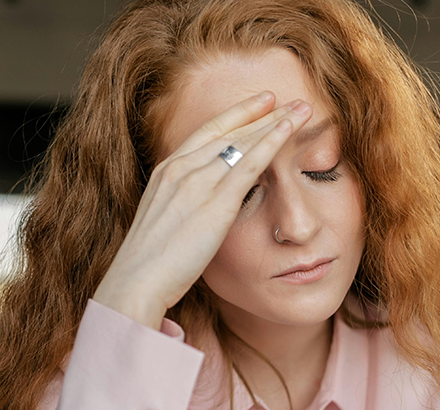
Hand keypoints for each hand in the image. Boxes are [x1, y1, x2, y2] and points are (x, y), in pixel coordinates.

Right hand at [92, 92, 312, 329]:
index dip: (234, 116)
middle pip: (228, 131)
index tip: (257, 105)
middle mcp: (180, 168)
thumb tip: (200, 213)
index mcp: (166, 173)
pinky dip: (272, 142)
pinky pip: (250, 163)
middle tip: (286, 100)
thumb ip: (183, 210)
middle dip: (260, 113)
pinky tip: (290, 130)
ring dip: (275, 123)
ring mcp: (196, 181)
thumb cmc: (149, 266)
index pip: (205, 134)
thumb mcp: (163, 226)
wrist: (137, 281)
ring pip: (243, 141)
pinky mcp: (215, 200)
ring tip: (302, 109)